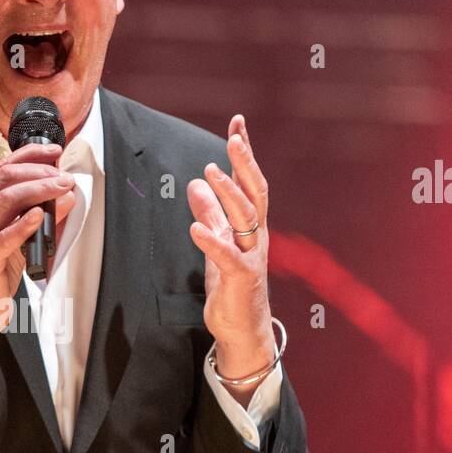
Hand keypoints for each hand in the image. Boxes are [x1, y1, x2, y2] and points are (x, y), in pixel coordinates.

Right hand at [0, 141, 76, 348]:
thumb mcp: (12, 238)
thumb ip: (35, 217)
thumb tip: (65, 196)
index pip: (0, 167)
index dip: (29, 155)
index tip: (54, 152)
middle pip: (3, 177)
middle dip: (38, 171)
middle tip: (63, 176)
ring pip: (6, 198)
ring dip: (40, 190)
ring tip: (62, 189)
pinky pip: (5, 236)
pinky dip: (26, 223)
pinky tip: (42, 215)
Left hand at [186, 115, 274, 399]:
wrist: (241, 329)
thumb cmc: (232, 287)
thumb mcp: (217, 243)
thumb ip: (210, 214)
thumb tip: (196, 182)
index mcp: (252, 226)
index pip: (250, 182)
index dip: (245, 153)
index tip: (238, 123)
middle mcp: (257, 236)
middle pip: (255, 193)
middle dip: (245, 163)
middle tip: (234, 137)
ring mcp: (252, 256)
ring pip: (246, 218)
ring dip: (228, 194)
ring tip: (210, 171)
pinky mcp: (242, 279)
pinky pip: (229, 257)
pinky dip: (213, 242)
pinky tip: (196, 228)